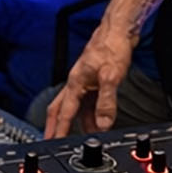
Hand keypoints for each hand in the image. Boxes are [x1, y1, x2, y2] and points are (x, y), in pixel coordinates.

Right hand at [44, 21, 134, 136]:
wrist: (119, 30)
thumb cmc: (111, 46)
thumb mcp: (111, 77)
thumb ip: (106, 102)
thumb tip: (103, 123)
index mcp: (75, 82)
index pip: (64, 112)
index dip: (59, 129)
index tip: (54, 142)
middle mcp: (77, 82)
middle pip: (60, 108)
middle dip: (55, 126)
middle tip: (51, 140)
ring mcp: (85, 80)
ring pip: (77, 106)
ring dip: (78, 122)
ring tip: (82, 137)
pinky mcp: (95, 79)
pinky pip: (89, 101)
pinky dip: (91, 113)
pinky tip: (97, 119)